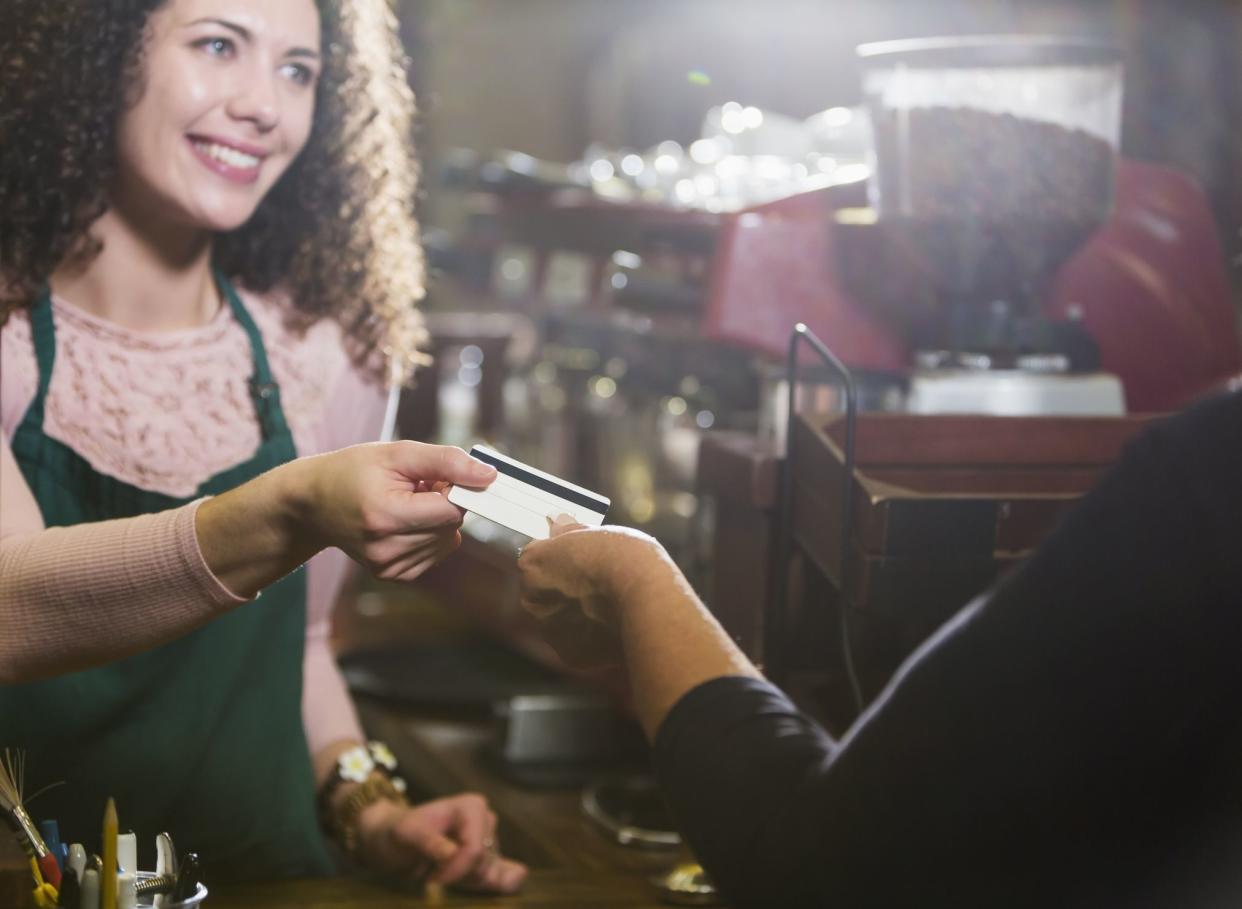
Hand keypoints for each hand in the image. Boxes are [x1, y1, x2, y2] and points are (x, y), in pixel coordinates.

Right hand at [301, 441, 495, 582]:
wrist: (314, 503)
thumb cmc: (353, 471)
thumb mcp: (397, 453)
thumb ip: (447, 462)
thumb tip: (489, 476)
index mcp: (386, 516)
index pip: (452, 508)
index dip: (452, 487)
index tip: (434, 476)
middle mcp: (387, 550)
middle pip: (451, 525)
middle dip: (442, 501)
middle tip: (412, 487)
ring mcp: (389, 568)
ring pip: (448, 540)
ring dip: (435, 518)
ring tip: (404, 503)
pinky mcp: (394, 576)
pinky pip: (436, 552)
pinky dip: (428, 534)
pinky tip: (402, 521)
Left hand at [358, 794, 527, 892]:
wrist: (394, 843)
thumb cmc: (398, 834)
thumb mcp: (405, 835)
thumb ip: (428, 842)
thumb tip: (452, 852)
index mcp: (472, 807)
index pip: (475, 850)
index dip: (454, 870)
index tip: (430, 880)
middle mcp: (486, 820)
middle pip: (483, 864)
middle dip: (457, 877)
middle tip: (431, 877)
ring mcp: (490, 840)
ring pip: (487, 874)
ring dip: (463, 882)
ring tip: (439, 873)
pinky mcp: (489, 859)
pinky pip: (505, 874)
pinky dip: (503, 882)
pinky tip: (508, 881)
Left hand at [517, 518, 671, 667]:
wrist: (647, 601)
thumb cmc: (625, 559)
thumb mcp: (598, 532)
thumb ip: (571, 533)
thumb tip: (559, 523)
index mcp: (532, 564)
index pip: (536, 557)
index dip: (559, 557)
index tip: (577, 559)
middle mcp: (532, 599)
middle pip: (543, 591)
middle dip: (563, 589)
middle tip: (595, 585)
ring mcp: (549, 630)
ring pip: (560, 620)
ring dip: (575, 616)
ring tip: (609, 608)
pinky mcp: (570, 655)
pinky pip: (577, 643)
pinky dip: (591, 637)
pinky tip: (613, 627)